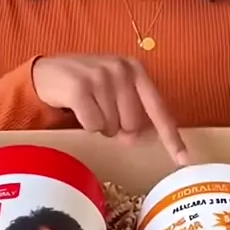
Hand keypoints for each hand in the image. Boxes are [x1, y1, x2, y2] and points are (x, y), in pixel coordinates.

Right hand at [33, 55, 188, 166]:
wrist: (46, 72)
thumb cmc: (85, 85)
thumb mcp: (113, 90)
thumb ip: (131, 111)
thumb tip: (135, 137)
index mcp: (136, 70)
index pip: (158, 109)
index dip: (171, 136)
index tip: (184, 159)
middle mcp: (122, 69)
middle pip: (133, 124)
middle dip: (117, 127)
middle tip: (101, 111)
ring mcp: (100, 76)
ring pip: (111, 127)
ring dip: (99, 125)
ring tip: (87, 106)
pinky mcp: (80, 87)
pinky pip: (93, 125)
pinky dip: (85, 125)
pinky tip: (76, 108)